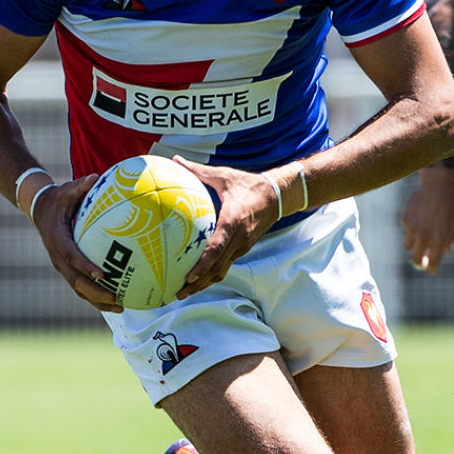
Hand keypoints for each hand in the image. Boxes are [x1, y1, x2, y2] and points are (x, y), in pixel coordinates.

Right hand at [29, 175, 123, 312]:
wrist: (40, 209)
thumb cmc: (59, 198)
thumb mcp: (66, 190)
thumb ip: (80, 186)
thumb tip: (95, 177)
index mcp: (58, 239)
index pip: (71, 256)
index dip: (85, 266)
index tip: (102, 274)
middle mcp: (58, 257)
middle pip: (75, 281)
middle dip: (96, 293)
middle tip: (117, 299)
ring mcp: (61, 266)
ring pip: (78, 289)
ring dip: (98, 301)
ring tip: (121, 307)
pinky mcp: (67, 269)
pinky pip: (81, 287)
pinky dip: (97, 296)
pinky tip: (116, 299)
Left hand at [169, 156, 280, 298]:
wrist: (277, 196)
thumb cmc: (247, 184)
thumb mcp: (224, 176)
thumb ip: (198, 170)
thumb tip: (176, 160)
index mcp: (232, 222)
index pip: (217, 248)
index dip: (203, 264)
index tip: (189, 276)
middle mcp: (238, 238)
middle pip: (217, 268)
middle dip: (198, 284)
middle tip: (178, 293)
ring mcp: (242, 246)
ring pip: (221, 271)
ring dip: (204, 284)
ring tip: (184, 292)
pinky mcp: (244, 248)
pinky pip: (226, 265)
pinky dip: (211, 274)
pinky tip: (197, 278)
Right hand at [400, 163, 453, 273]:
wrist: (439, 183)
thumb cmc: (452, 202)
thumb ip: (450, 237)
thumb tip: (445, 250)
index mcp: (439, 240)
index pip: (432, 264)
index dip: (431, 269)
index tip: (431, 270)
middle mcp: (425, 236)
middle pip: (415, 259)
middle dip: (418, 263)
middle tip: (420, 262)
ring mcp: (413, 227)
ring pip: (408, 245)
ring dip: (414, 244)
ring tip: (421, 234)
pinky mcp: (405, 218)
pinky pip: (406, 228)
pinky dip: (411, 227)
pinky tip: (418, 216)